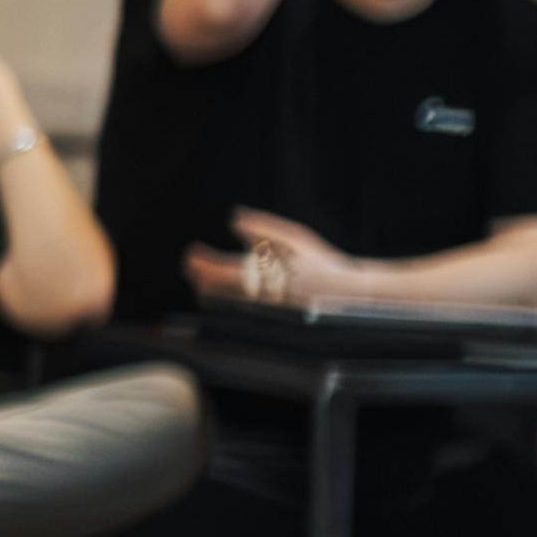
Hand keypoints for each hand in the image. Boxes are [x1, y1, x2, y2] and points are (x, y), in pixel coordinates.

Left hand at [190, 206, 371, 310]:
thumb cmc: (320, 261)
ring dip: (207, 289)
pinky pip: (235, 310)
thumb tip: (235, 218)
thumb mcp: (294, 238)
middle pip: (214, 290)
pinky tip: (221, 291)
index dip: (200, 263)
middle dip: (198, 275)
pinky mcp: (265, 319)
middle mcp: (257, 294)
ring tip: (201, 277)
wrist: (345, 293)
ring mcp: (260, 309)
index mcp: (263, 273)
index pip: (219, 270)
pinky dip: (223, 300)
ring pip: (221, 303)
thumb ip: (263, 228)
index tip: (191, 254)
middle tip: (191, 264)